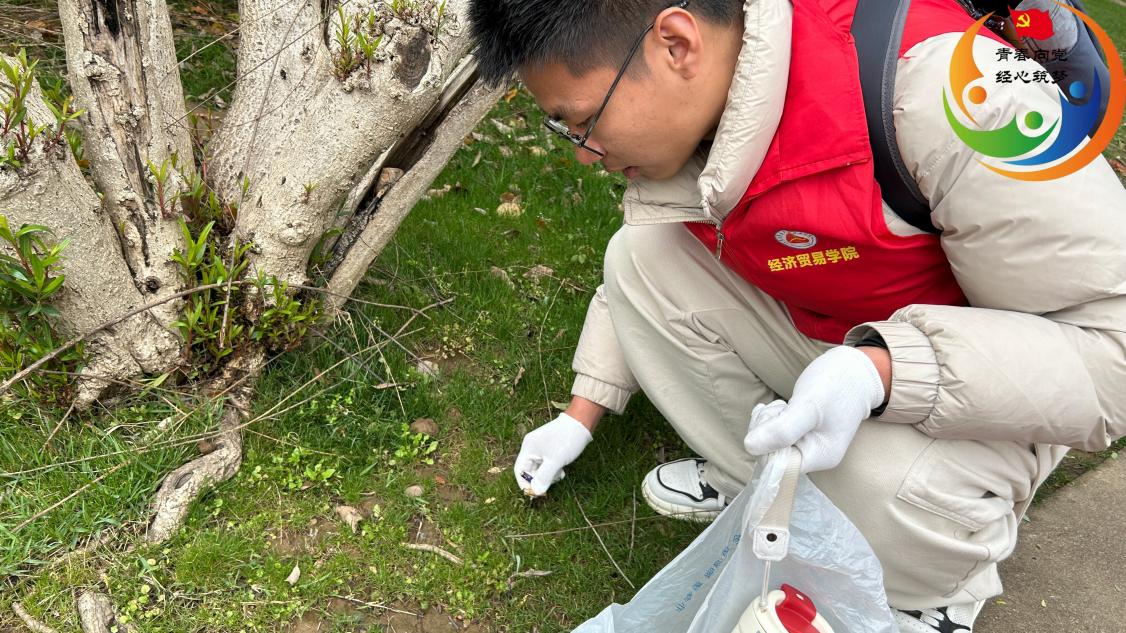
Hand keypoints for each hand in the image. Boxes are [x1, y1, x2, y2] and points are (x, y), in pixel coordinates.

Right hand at [514, 412, 592, 495]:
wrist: (581, 422)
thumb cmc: (567, 440)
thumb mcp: (555, 461)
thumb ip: (544, 477)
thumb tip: (536, 491)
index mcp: (528, 448)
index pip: (519, 470)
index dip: (525, 483)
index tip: (535, 494)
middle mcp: (532, 447)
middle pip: (529, 470)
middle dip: (539, 479)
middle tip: (551, 484)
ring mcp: (541, 448)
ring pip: (539, 468)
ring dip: (548, 475)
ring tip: (560, 474)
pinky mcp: (550, 448)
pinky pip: (547, 463)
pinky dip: (553, 469)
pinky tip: (561, 470)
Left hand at [743, 346, 884, 473]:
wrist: (853, 369)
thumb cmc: (836, 386)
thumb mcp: (807, 407)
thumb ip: (781, 430)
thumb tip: (749, 447)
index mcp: (819, 456)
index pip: (779, 466)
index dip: (768, 445)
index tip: (775, 420)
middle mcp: (812, 455)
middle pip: (771, 453)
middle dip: (767, 428)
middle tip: (780, 408)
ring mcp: (805, 443)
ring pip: (768, 441)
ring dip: (768, 420)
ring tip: (784, 405)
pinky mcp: (798, 432)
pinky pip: (772, 431)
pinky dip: (770, 417)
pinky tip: (778, 406)